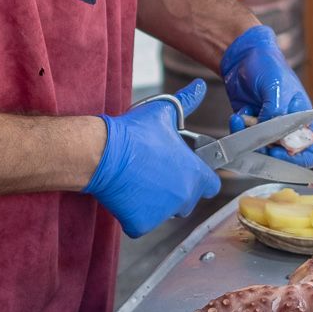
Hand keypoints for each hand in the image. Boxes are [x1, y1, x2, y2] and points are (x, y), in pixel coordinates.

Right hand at [83, 79, 221, 238]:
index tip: (188, 170)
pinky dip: (134, 214)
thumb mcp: (163, 112)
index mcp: (194, 175)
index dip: (201, 177)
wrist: (102, 152)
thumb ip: (187, 101)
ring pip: (164, 212)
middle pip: (187, 201)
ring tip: (138, 180)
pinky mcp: (140, 225)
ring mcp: (162, 214)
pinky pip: (142, 223)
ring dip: (155, 203)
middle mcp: (183, 198)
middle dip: (176, 190)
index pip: (211, 184)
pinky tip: (125, 194)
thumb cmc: (133, 133)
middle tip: (155, 173)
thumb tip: (200, 86)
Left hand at [218, 23, 312, 168]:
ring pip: (258, 149)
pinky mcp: (249, 125)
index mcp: (303, 119)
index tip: (277, 151)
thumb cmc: (268, 66)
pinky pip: (243, 139)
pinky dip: (238, 131)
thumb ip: (276, 113)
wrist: (243, 56)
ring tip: (243, 118)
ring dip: (248, 138)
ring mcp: (266, 128)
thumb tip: (271, 136)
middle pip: (282, 156)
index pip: (308, 150)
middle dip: (266, 150)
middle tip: (255, 140)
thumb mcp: (276, 87)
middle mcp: (286, 128)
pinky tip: (238, 115)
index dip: (295, 158)